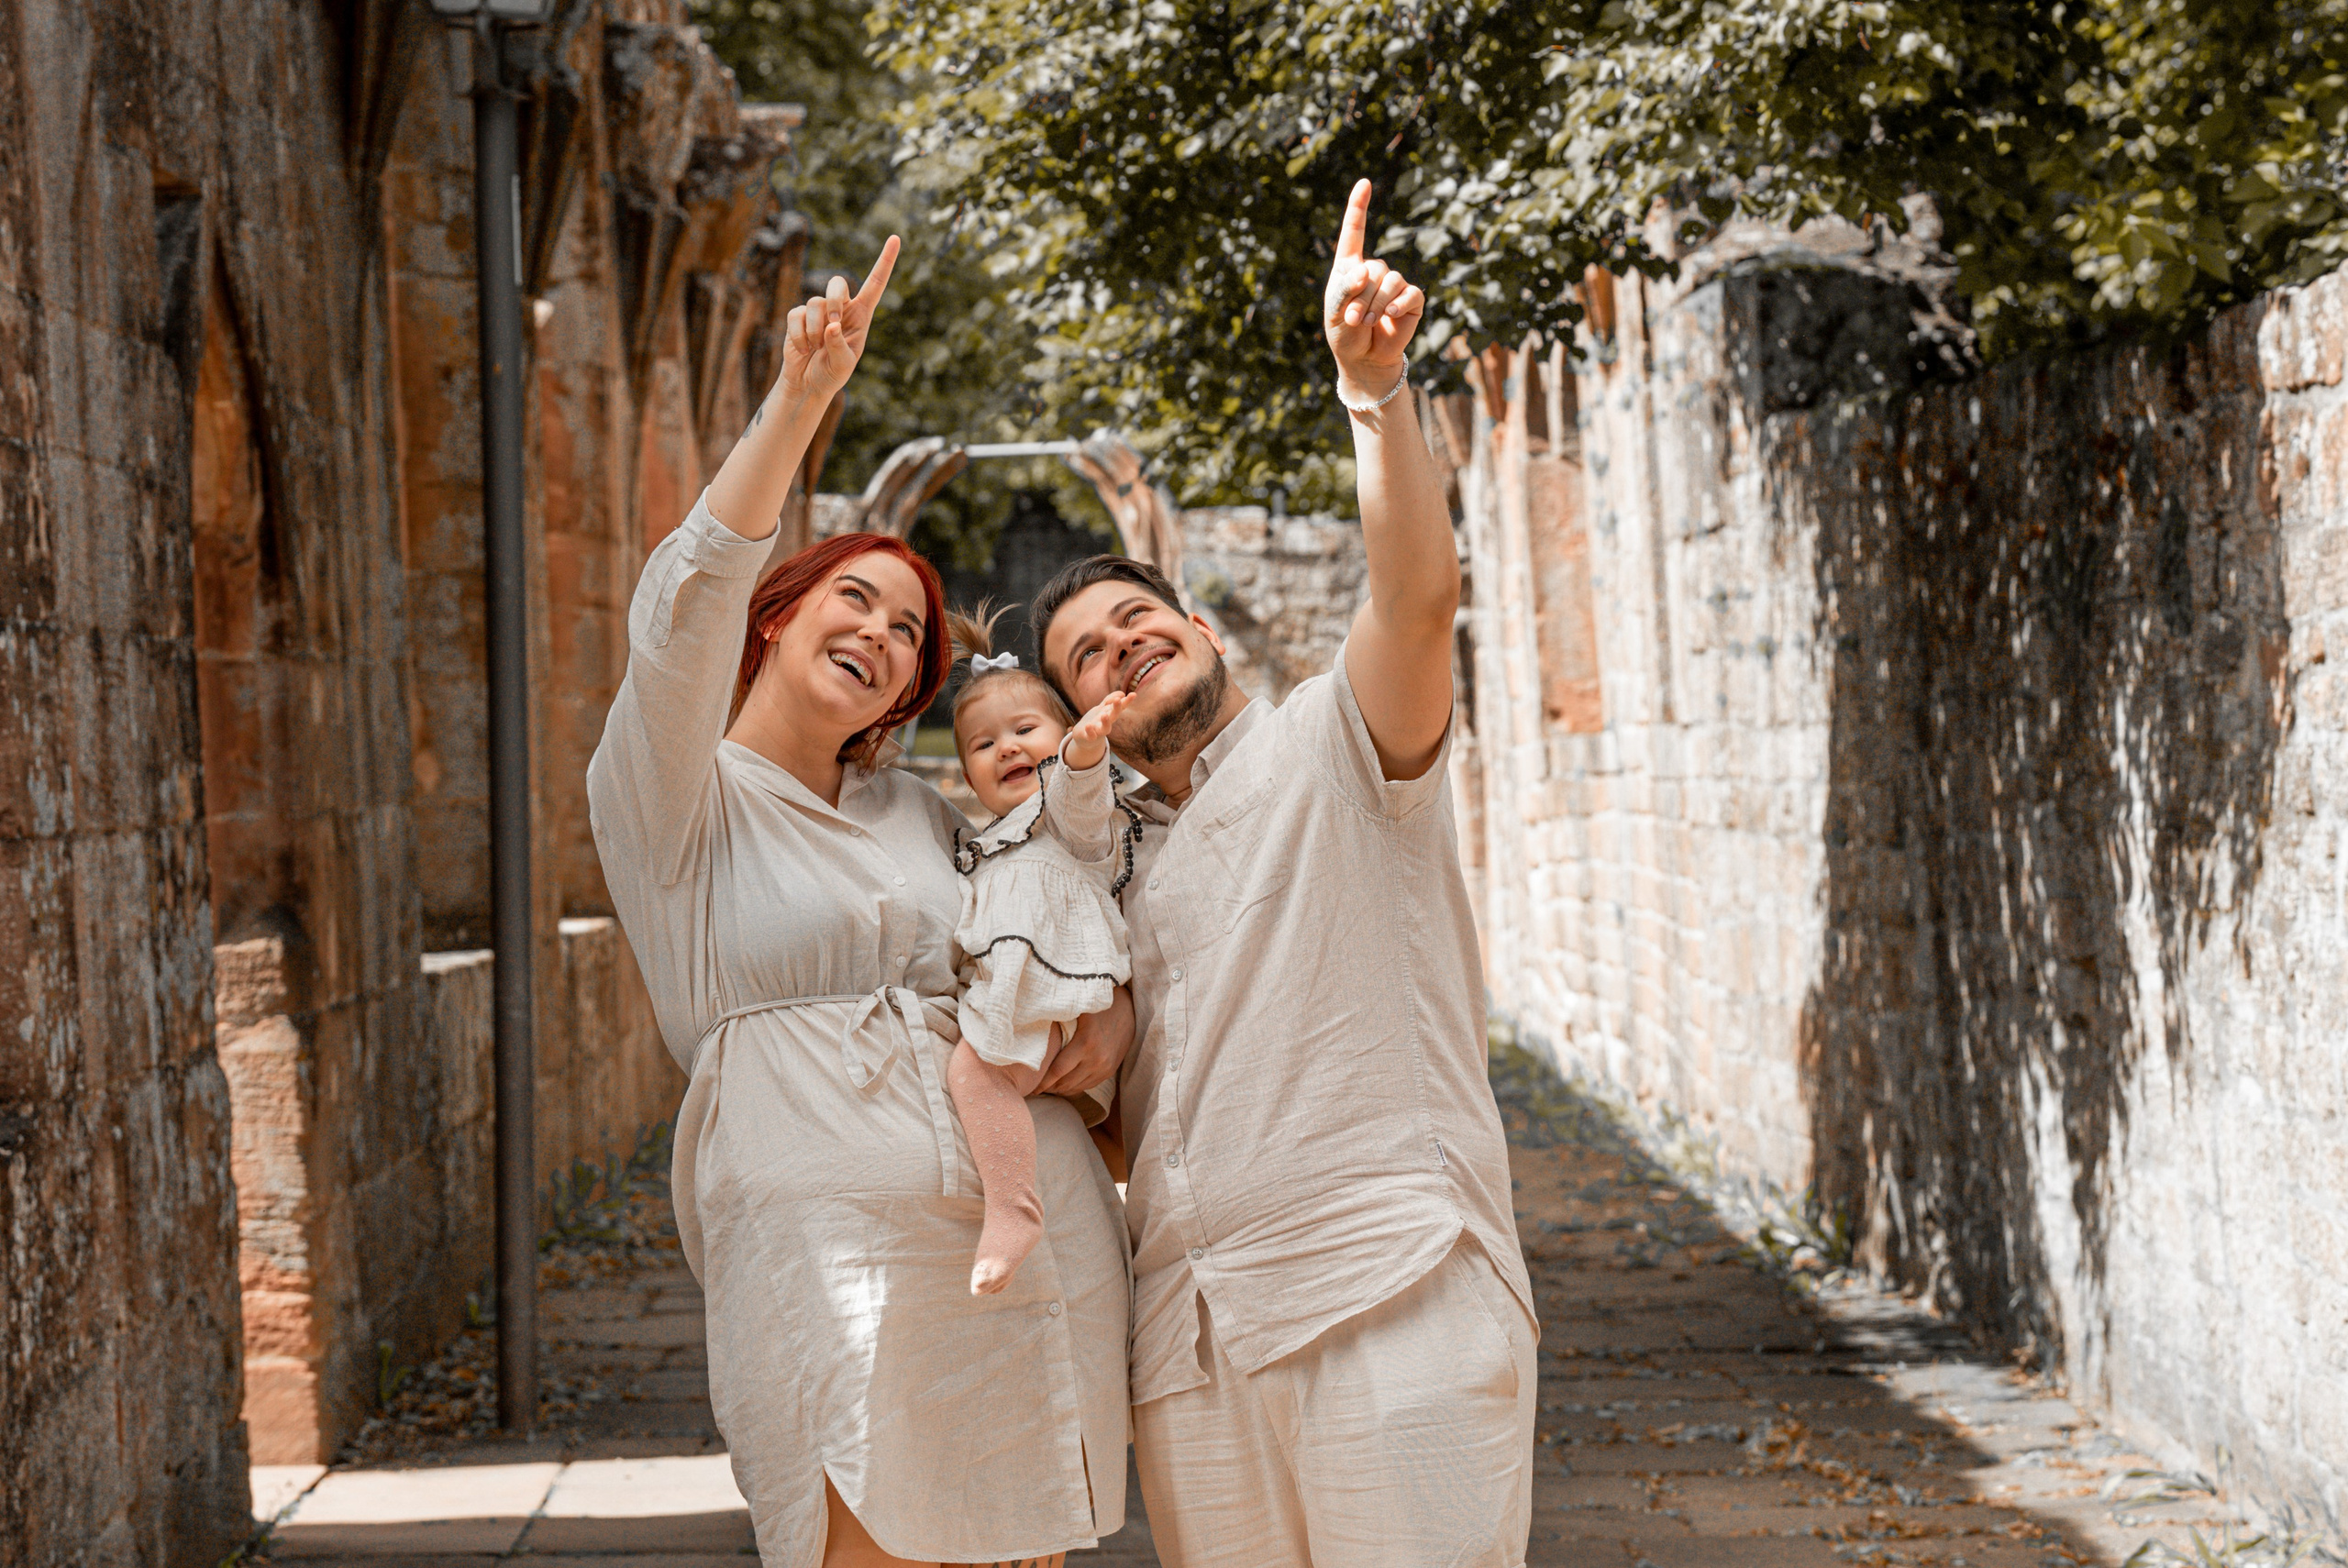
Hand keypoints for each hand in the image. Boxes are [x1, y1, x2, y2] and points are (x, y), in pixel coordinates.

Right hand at [779, 235, 899, 404]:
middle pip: (837, 283)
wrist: (808, 383)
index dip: (885, 262)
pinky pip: (796, 314)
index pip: (875, 284)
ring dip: (814, 329)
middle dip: (834, 300)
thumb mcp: (842, 365)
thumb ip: (839, 346)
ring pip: (814, 303)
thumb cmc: (831, 374)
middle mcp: (841, 308)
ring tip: (815, 349)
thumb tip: (831, 325)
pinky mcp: (798, 317)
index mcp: (861, 316)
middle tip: (833, 323)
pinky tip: (803, 349)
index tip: (895, 238)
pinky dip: (799, 335)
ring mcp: (818, 311)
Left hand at [1040, 985, 1131, 1097]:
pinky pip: (1088, 1086)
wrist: (1130, 1011)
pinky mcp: (1110, 1071)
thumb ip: (1058, 1020)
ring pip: (1076, 1087)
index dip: (1043, 1082)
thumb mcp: (1078, 1010)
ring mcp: (1105, 1068)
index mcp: (1085, 1043)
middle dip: (1049, 1087)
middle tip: (1034, 1087)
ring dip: (1061, 1089)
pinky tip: (1064, 1084)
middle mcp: (1096, 1059)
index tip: (1031, 1087)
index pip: (1057, 1071)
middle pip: (1065, 1083)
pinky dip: (1074, 1087)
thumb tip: (1031, 1025)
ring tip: (1048, 1087)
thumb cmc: (1098, 1007)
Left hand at [1061, 690, 1131, 770]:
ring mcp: (1098, 731)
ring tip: (1104, 715)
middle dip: (1116, 708)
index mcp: (1109, 715)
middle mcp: (1106, 723)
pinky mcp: (1089, 737)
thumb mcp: (1101, 710)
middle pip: (1114, 716)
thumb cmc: (1095, 722)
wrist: (1084, 739)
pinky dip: (1090, 732)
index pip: (1119, 707)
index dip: (1127, 701)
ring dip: (1105, 722)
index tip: (1134, 694)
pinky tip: (1088, 726)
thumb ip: (1109, 700)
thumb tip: (1122, 694)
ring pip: (1105, 728)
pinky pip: (1090, 736)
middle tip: (1118, 700)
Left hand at [1322, 180, 1422, 400]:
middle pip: (1372, 268)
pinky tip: (1390, 317)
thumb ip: (1343, 289)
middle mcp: (1374, 271)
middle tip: (1353, 319)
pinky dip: (1397, 306)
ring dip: (1375, 305)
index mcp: (1351, 267)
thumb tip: (1364, 271)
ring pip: (1390, 281)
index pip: (1354, 232)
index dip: (1359, 207)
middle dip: (1360, 297)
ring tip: (1366, 322)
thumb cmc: (1344, 333)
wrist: (1364, 359)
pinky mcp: (1411, 300)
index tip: (1364, 183)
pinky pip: (1408, 294)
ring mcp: (1395, 284)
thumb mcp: (1334, 312)